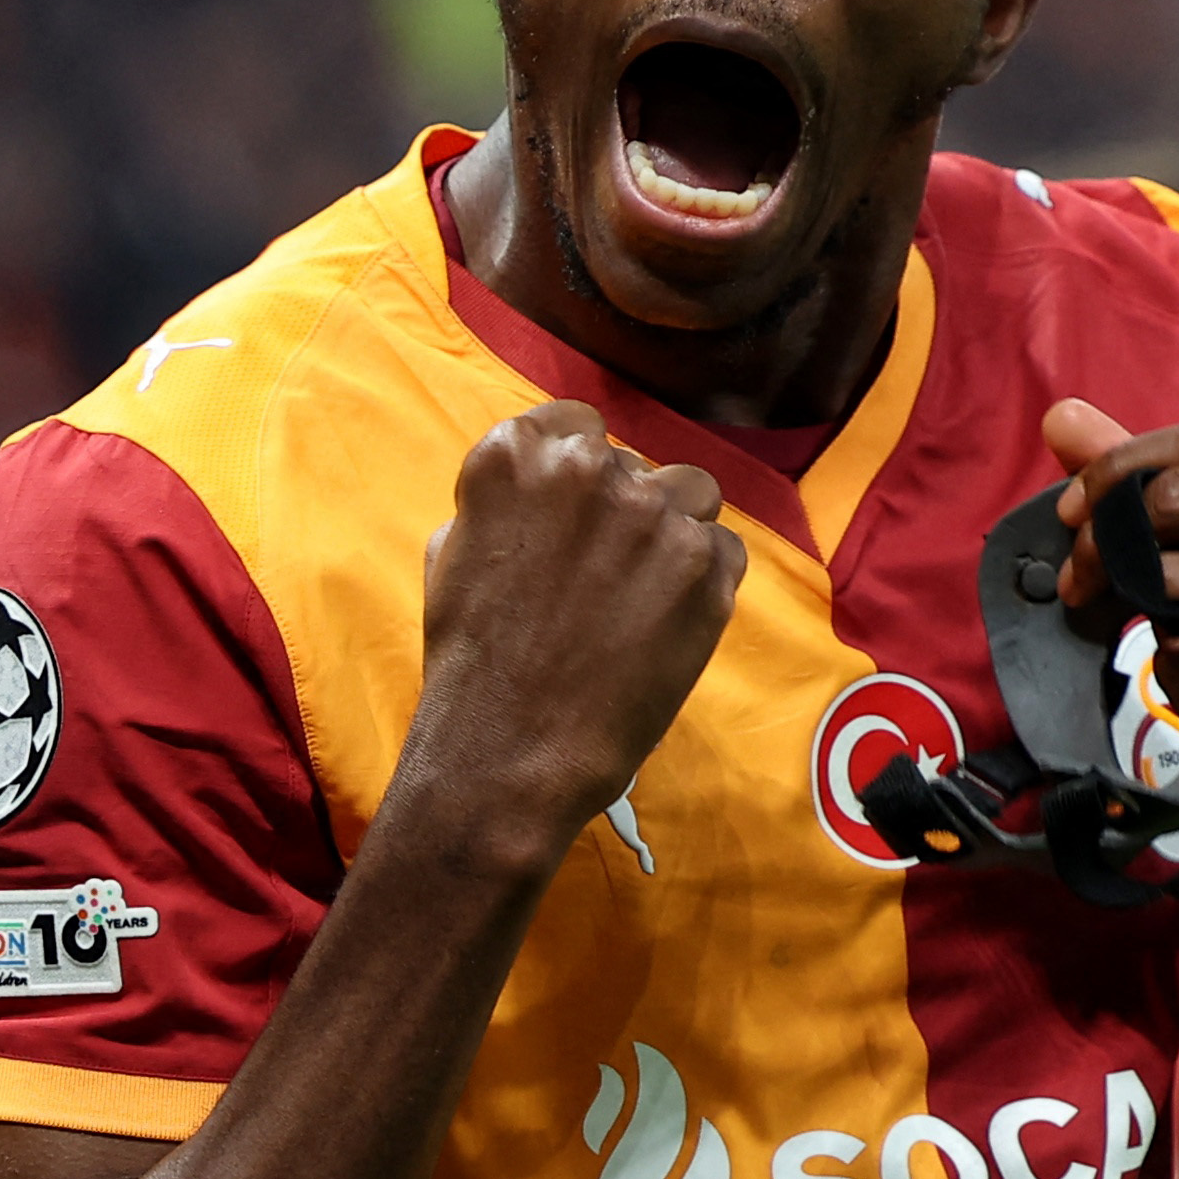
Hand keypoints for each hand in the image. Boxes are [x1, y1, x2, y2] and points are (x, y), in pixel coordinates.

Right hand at [393, 402, 746, 871]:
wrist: (509, 752)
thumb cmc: (472, 661)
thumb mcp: (453, 553)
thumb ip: (506, 500)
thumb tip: (546, 485)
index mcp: (515, 456)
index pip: (576, 425)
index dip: (582, 472)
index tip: (580, 511)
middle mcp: (588, 470)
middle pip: (634, 465)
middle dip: (624, 511)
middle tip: (604, 577)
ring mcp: (654, 517)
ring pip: (691, 494)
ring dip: (674, 532)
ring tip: (643, 596)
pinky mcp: (705, 569)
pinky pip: (725, 551)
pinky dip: (705, 582)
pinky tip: (667, 626)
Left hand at [1040, 399, 1178, 871]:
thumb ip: (1161, 485)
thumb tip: (1061, 416)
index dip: (1120, 468)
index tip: (1072, 511)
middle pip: (1178, 496)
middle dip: (1103, 540)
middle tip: (1080, 588)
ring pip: (1167, 573)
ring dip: (1137, 615)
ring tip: (1161, 646)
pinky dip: (1173, 676)